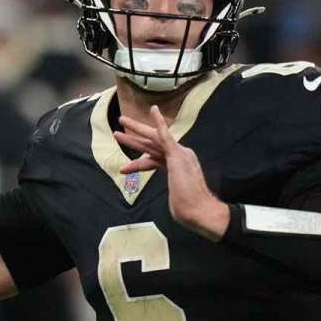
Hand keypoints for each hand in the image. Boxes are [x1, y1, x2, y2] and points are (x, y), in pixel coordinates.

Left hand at [113, 105, 229, 240]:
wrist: (200, 210)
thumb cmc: (189, 211)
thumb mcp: (176, 201)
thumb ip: (174, 196)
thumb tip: (176, 206)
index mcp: (178, 167)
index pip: (155, 160)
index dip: (140, 163)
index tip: (127, 166)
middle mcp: (180, 157)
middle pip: (152, 145)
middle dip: (135, 138)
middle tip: (119, 131)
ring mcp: (179, 154)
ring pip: (153, 139)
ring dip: (135, 130)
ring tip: (121, 120)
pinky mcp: (177, 154)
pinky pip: (166, 135)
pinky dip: (159, 123)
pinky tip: (153, 110)